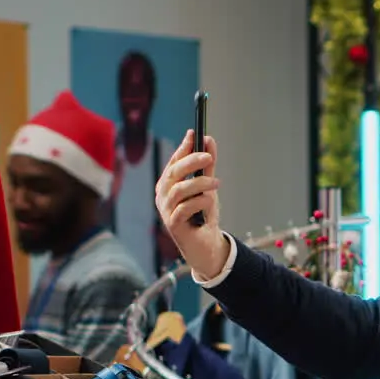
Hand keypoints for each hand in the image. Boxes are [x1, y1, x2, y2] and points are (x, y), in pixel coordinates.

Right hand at [155, 130, 228, 279]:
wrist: (206, 244)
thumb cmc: (203, 215)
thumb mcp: (208, 187)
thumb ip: (207, 167)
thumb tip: (209, 141)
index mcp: (169, 185)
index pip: (174, 162)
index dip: (183, 148)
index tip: (194, 134)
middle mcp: (163, 196)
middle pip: (173, 173)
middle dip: (191, 161)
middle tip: (209, 156)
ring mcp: (166, 210)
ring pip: (179, 190)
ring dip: (200, 183)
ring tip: (216, 184)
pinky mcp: (173, 224)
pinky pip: (185, 208)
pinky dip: (200, 202)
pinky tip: (209, 203)